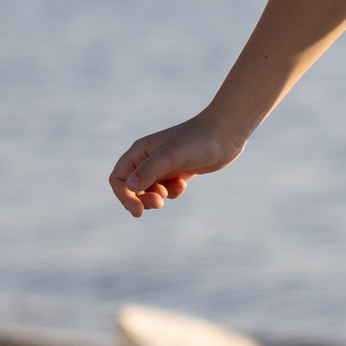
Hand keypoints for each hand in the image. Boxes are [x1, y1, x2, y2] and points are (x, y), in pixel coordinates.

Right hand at [108, 118, 244, 216]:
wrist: (226, 134)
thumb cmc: (199, 140)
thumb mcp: (173, 156)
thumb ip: (150, 170)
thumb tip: (130, 187)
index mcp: (140, 151)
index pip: (119, 179)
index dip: (124, 197)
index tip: (138, 211)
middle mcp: (148, 158)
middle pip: (133, 188)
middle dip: (143, 199)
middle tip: (160, 203)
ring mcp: (163, 165)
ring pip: (150, 190)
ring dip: (159, 196)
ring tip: (176, 188)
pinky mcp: (178, 171)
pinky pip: (167, 189)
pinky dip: (173, 192)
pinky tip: (184, 183)